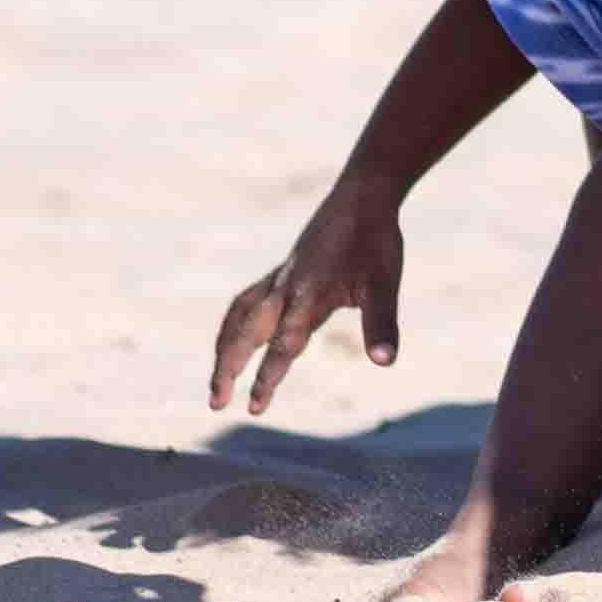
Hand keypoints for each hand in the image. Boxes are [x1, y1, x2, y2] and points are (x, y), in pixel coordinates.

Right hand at [208, 188, 403, 414]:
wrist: (363, 195)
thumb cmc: (375, 240)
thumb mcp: (384, 283)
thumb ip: (382, 324)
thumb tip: (385, 361)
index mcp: (308, 295)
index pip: (283, 345)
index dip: (268, 376)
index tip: (254, 406)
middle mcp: (285, 289)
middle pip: (246, 334)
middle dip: (228, 368)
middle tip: (216, 403)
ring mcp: (279, 279)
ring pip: (238, 318)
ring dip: (224, 349)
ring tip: (216, 380)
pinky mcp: (280, 272)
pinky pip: (245, 302)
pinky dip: (233, 324)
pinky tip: (234, 339)